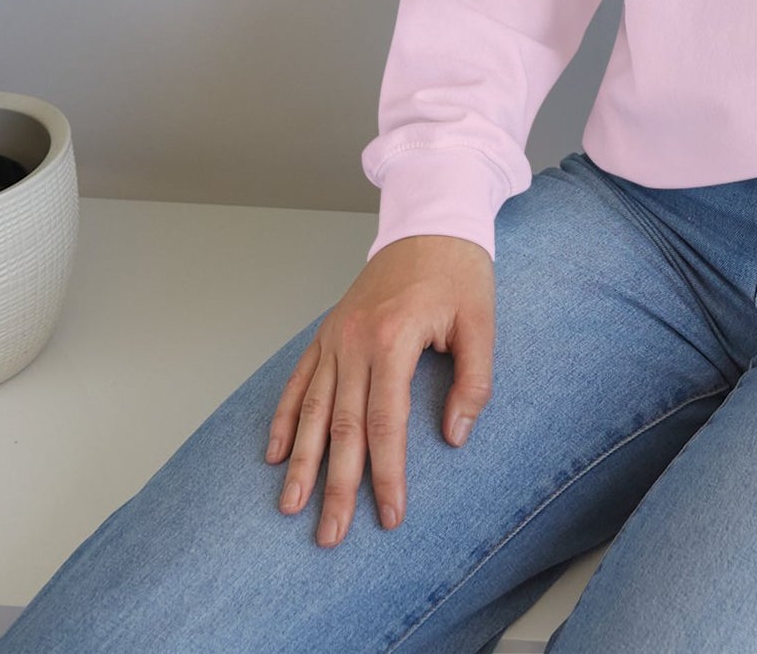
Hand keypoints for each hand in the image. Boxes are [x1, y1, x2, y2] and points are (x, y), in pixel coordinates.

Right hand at [267, 233, 493, 546]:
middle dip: (335, 485)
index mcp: (394, 339)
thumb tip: (455, 436)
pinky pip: (299, 379)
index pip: (386, 423)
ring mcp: (336, 336)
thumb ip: (474, 381)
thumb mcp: (481, 322)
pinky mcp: (328, 332)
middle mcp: (355, 341)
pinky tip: (275, 453)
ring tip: (291, 507)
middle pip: (341, 426)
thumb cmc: (459, 271)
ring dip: (301, 461)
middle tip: (330, 535)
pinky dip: (284, 417)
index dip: (387, 474)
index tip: (389, 514)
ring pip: (311, 409)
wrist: (430, 221)